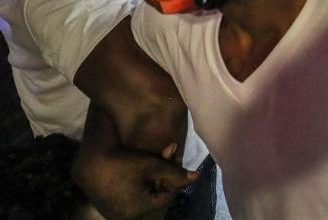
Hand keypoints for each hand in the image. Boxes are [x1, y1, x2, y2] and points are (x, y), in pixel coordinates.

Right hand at [74, 143, 198, 219]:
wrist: (89, 160)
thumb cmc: (123, 162)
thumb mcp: (153, 166)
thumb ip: (176, 173)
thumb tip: (198, 177)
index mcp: (139, 209)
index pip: (167, 196)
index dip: (174, 178)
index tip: (173, 160)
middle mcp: (127, 215)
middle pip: (155, 195)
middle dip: (163, 175)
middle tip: (166, 153)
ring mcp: (115, 212)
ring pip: (144, 195)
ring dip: (152, 178)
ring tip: (151, 160)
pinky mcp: (108, 206)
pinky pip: (130, 197)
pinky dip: (138, 183)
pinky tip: (139, 169)